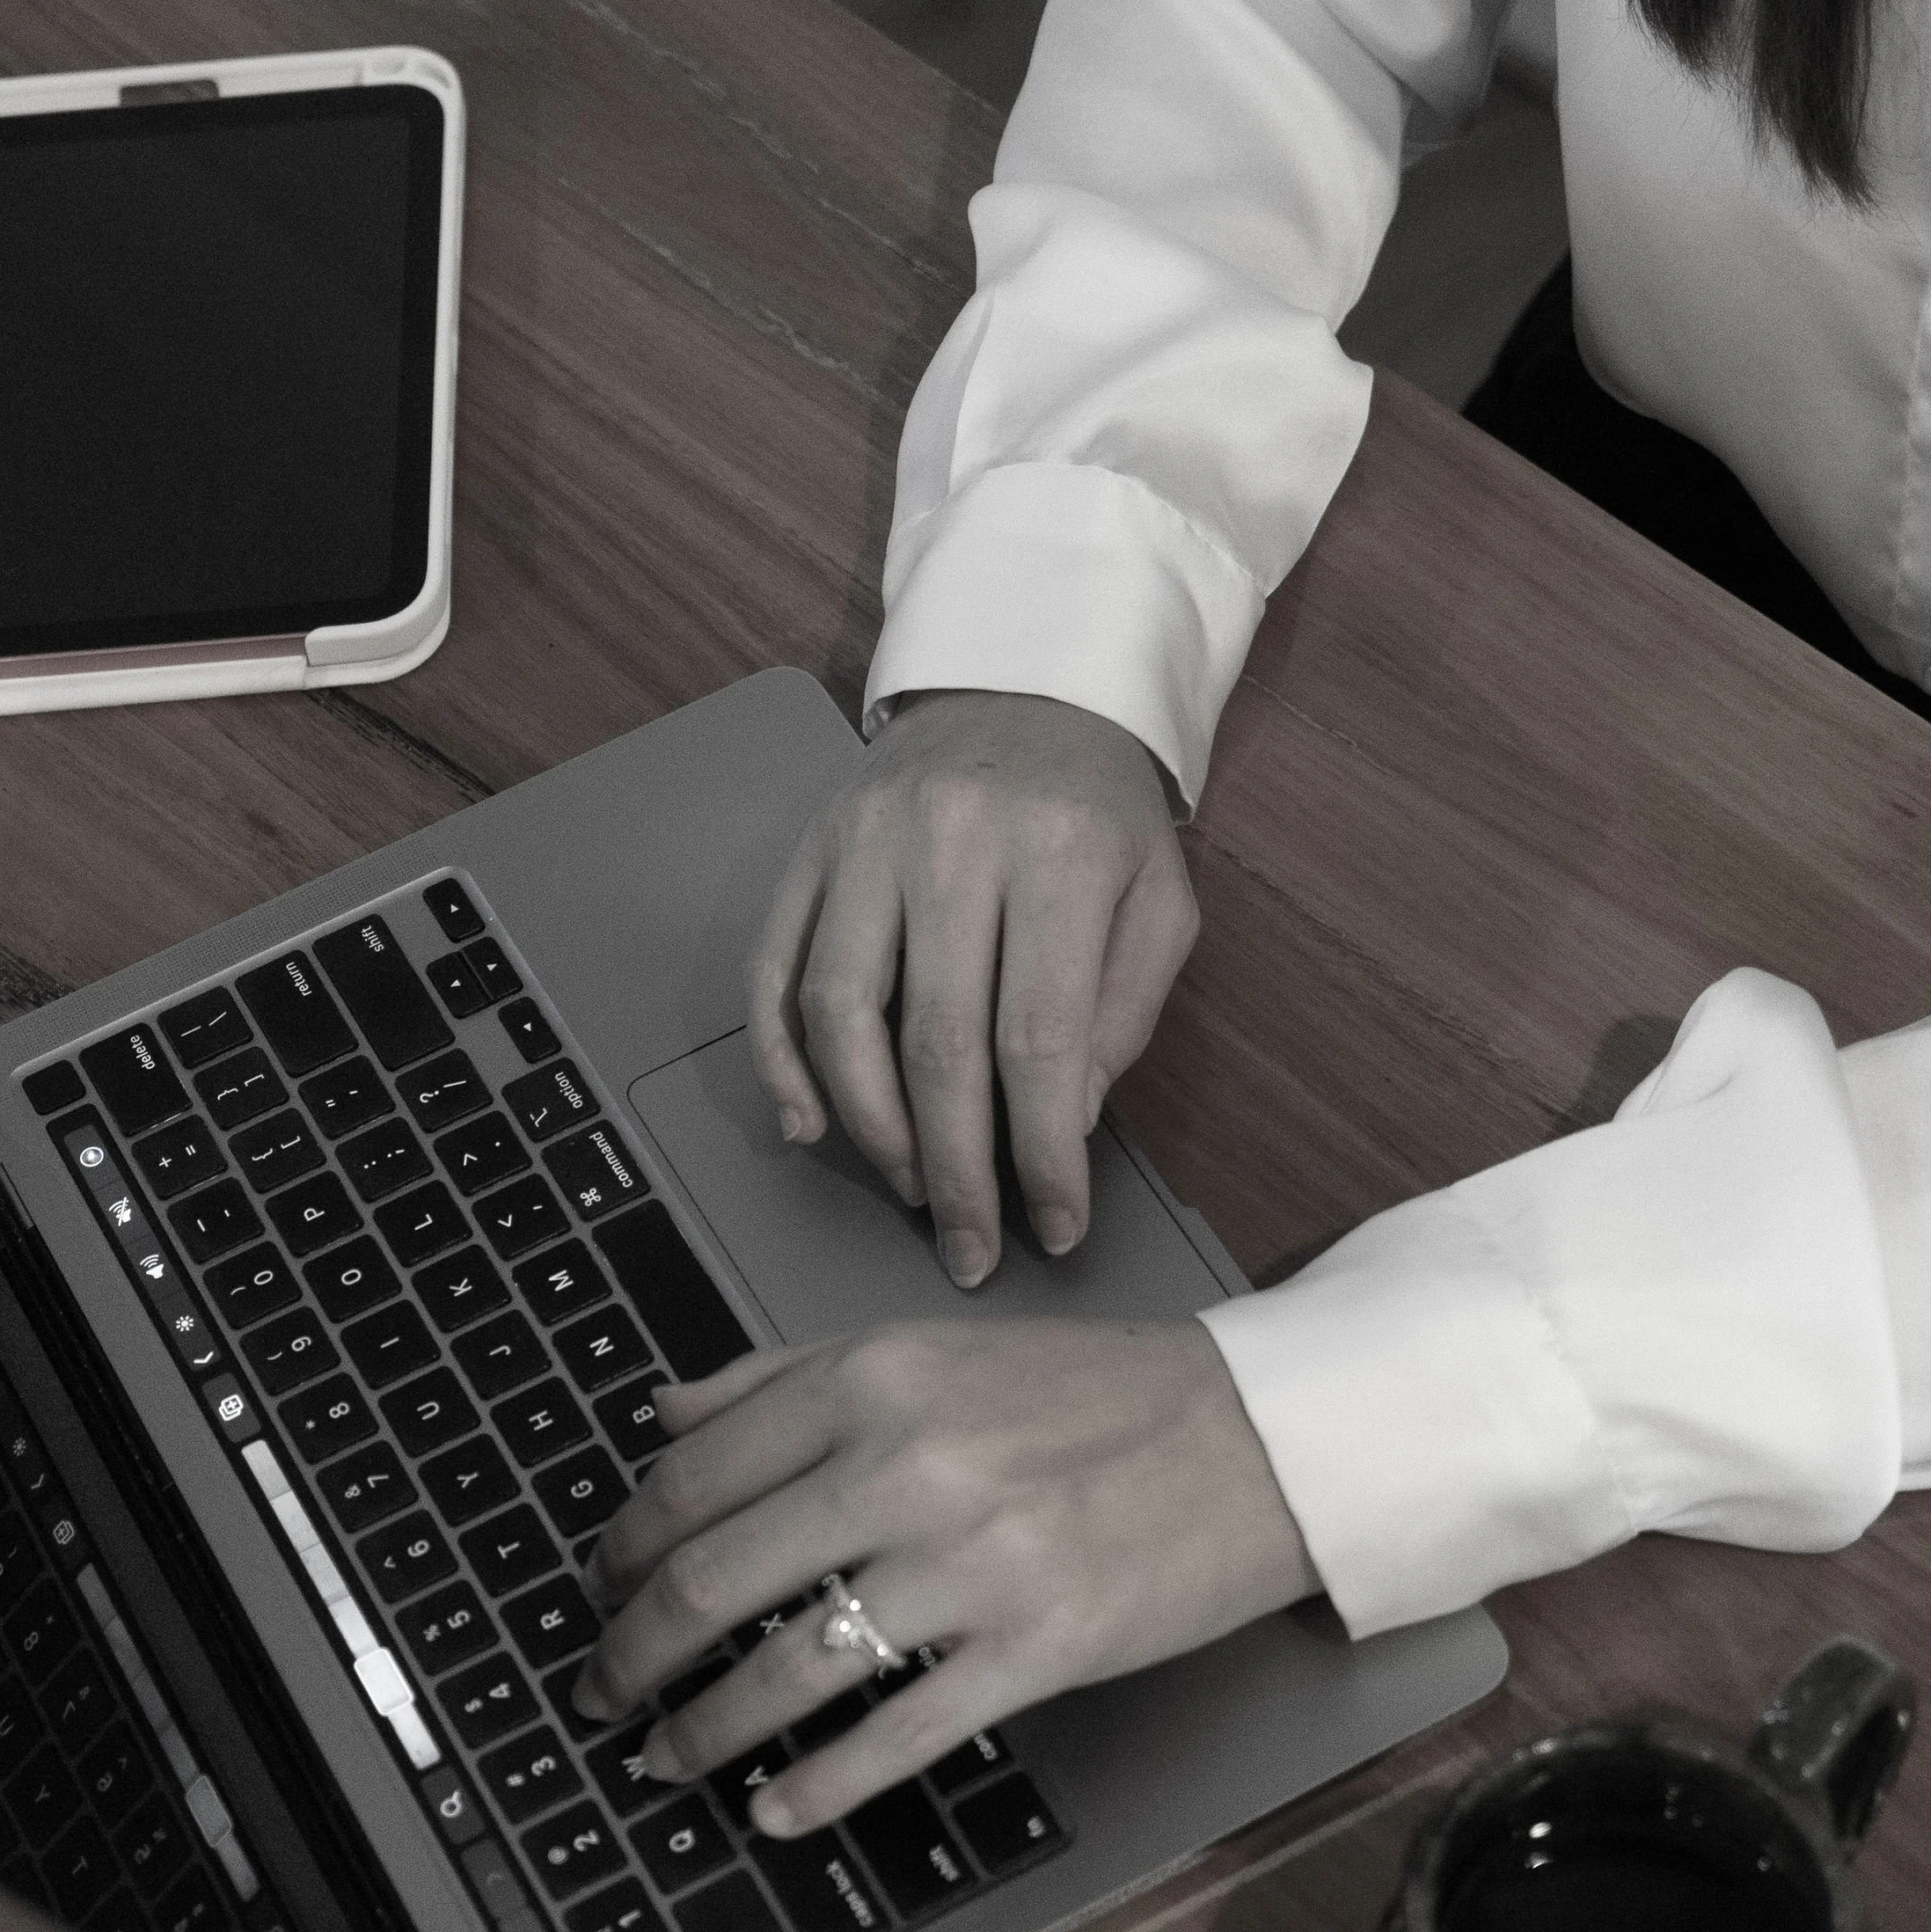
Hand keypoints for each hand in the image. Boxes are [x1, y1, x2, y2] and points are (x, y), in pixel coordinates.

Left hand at [573, 1317, 1318, 1835]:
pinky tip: (772, 1810)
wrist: (1252, 1439)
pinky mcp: (1035, 1648)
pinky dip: (815, 1788)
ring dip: (702, 1730)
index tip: (599, 1588)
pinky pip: (894, 1736)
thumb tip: (662, 1414)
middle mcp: (908, 1463)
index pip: (693, 1475)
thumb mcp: (929, 1345)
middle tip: (602, 1691)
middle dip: (631, 1652)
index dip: (621, 1548)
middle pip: (713, 1578)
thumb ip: (786, 1375)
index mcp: (872, 1378)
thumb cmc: (1089, 1394)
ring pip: (788, 1668)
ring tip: (665, 1757)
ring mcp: (973, 1563)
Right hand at [747, 691, 1197, 1287]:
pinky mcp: (809, 851)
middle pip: (935, 1042)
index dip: (1042, 1153)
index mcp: (1055, 855)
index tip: (1057, 1227)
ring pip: (839, 1014)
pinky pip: (772, 973)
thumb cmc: (1101, 812)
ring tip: (913, 1186)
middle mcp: (950, 843)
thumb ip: (1122, 1011)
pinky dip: (780, 1063)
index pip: (1039, 1039)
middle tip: (970, 1245)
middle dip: (956, 1168)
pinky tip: (811, 1127)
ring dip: (870, 1126)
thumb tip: (1060, 1121)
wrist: (1027, 686)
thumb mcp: (1159, 897)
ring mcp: (864, 844)